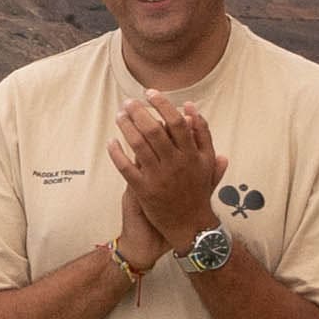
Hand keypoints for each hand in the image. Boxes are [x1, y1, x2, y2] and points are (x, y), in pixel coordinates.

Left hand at [112, 98, 221, 256]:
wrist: (190, 226)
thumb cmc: (198, 189)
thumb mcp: (208, 161)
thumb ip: (203, 134)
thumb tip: (190, 107)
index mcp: (191, 154)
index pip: (175, 121)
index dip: (161, 104)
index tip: (150, 92)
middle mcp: (175, 164)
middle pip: (153, 129)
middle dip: (138, 111)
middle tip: (129, 102)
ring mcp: (158, 177)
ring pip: (138, 145)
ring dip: (126, 126)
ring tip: (120, 116)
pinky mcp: (143, 191)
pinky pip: (125, 168)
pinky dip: (116, 153)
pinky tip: (111, 141)